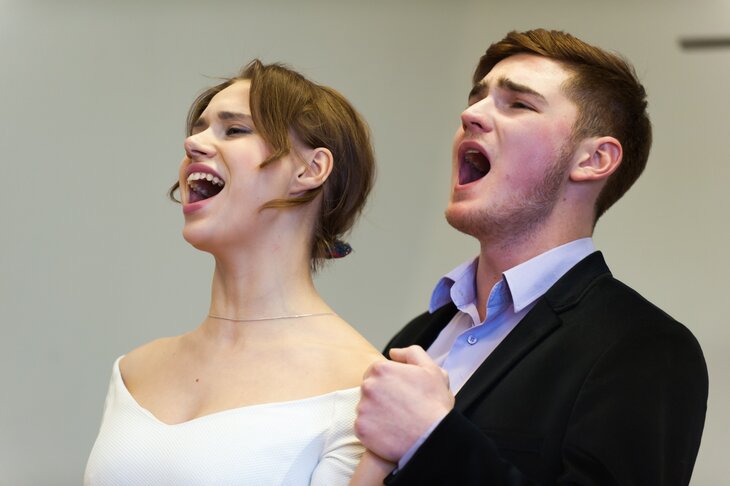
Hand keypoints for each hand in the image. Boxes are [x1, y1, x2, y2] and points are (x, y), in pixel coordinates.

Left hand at [355, 345, 454, 461]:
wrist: (434, 437)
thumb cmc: (434, 404)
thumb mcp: (432, 370)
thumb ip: (411, 353)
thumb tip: (393, 352)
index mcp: (382, 369)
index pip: (376, 372)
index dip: (389, 382)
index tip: (400, 393)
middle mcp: (368, 386)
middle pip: (369, 389)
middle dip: (381, 396)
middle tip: (400, 408)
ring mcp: (362, 408)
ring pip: (365, 408)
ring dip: (376, 413)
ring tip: (397, 421)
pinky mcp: (360, 428)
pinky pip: (363, 427)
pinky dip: (373, 430)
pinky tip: (390, 432)